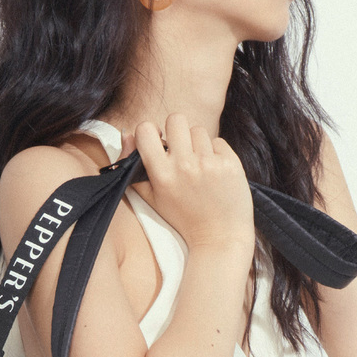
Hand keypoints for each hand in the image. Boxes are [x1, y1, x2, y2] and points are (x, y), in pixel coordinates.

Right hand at [119, 113, 254, 250]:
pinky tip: (215, 172)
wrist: (220, 237)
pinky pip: (218, 142)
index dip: (151, 132)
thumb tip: (127, 134)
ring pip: (198, 130)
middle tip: (181, 150)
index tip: (158, 142)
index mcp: (162, 175)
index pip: (146, 129)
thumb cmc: (184, 218)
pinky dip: (216, 153)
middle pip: (176, 119)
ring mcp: (209, 163)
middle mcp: (184, 166)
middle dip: (177, 131)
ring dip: (198, 144)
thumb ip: (134, 166)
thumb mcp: (151, 197)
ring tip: (200, 166)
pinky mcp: (230, 163)